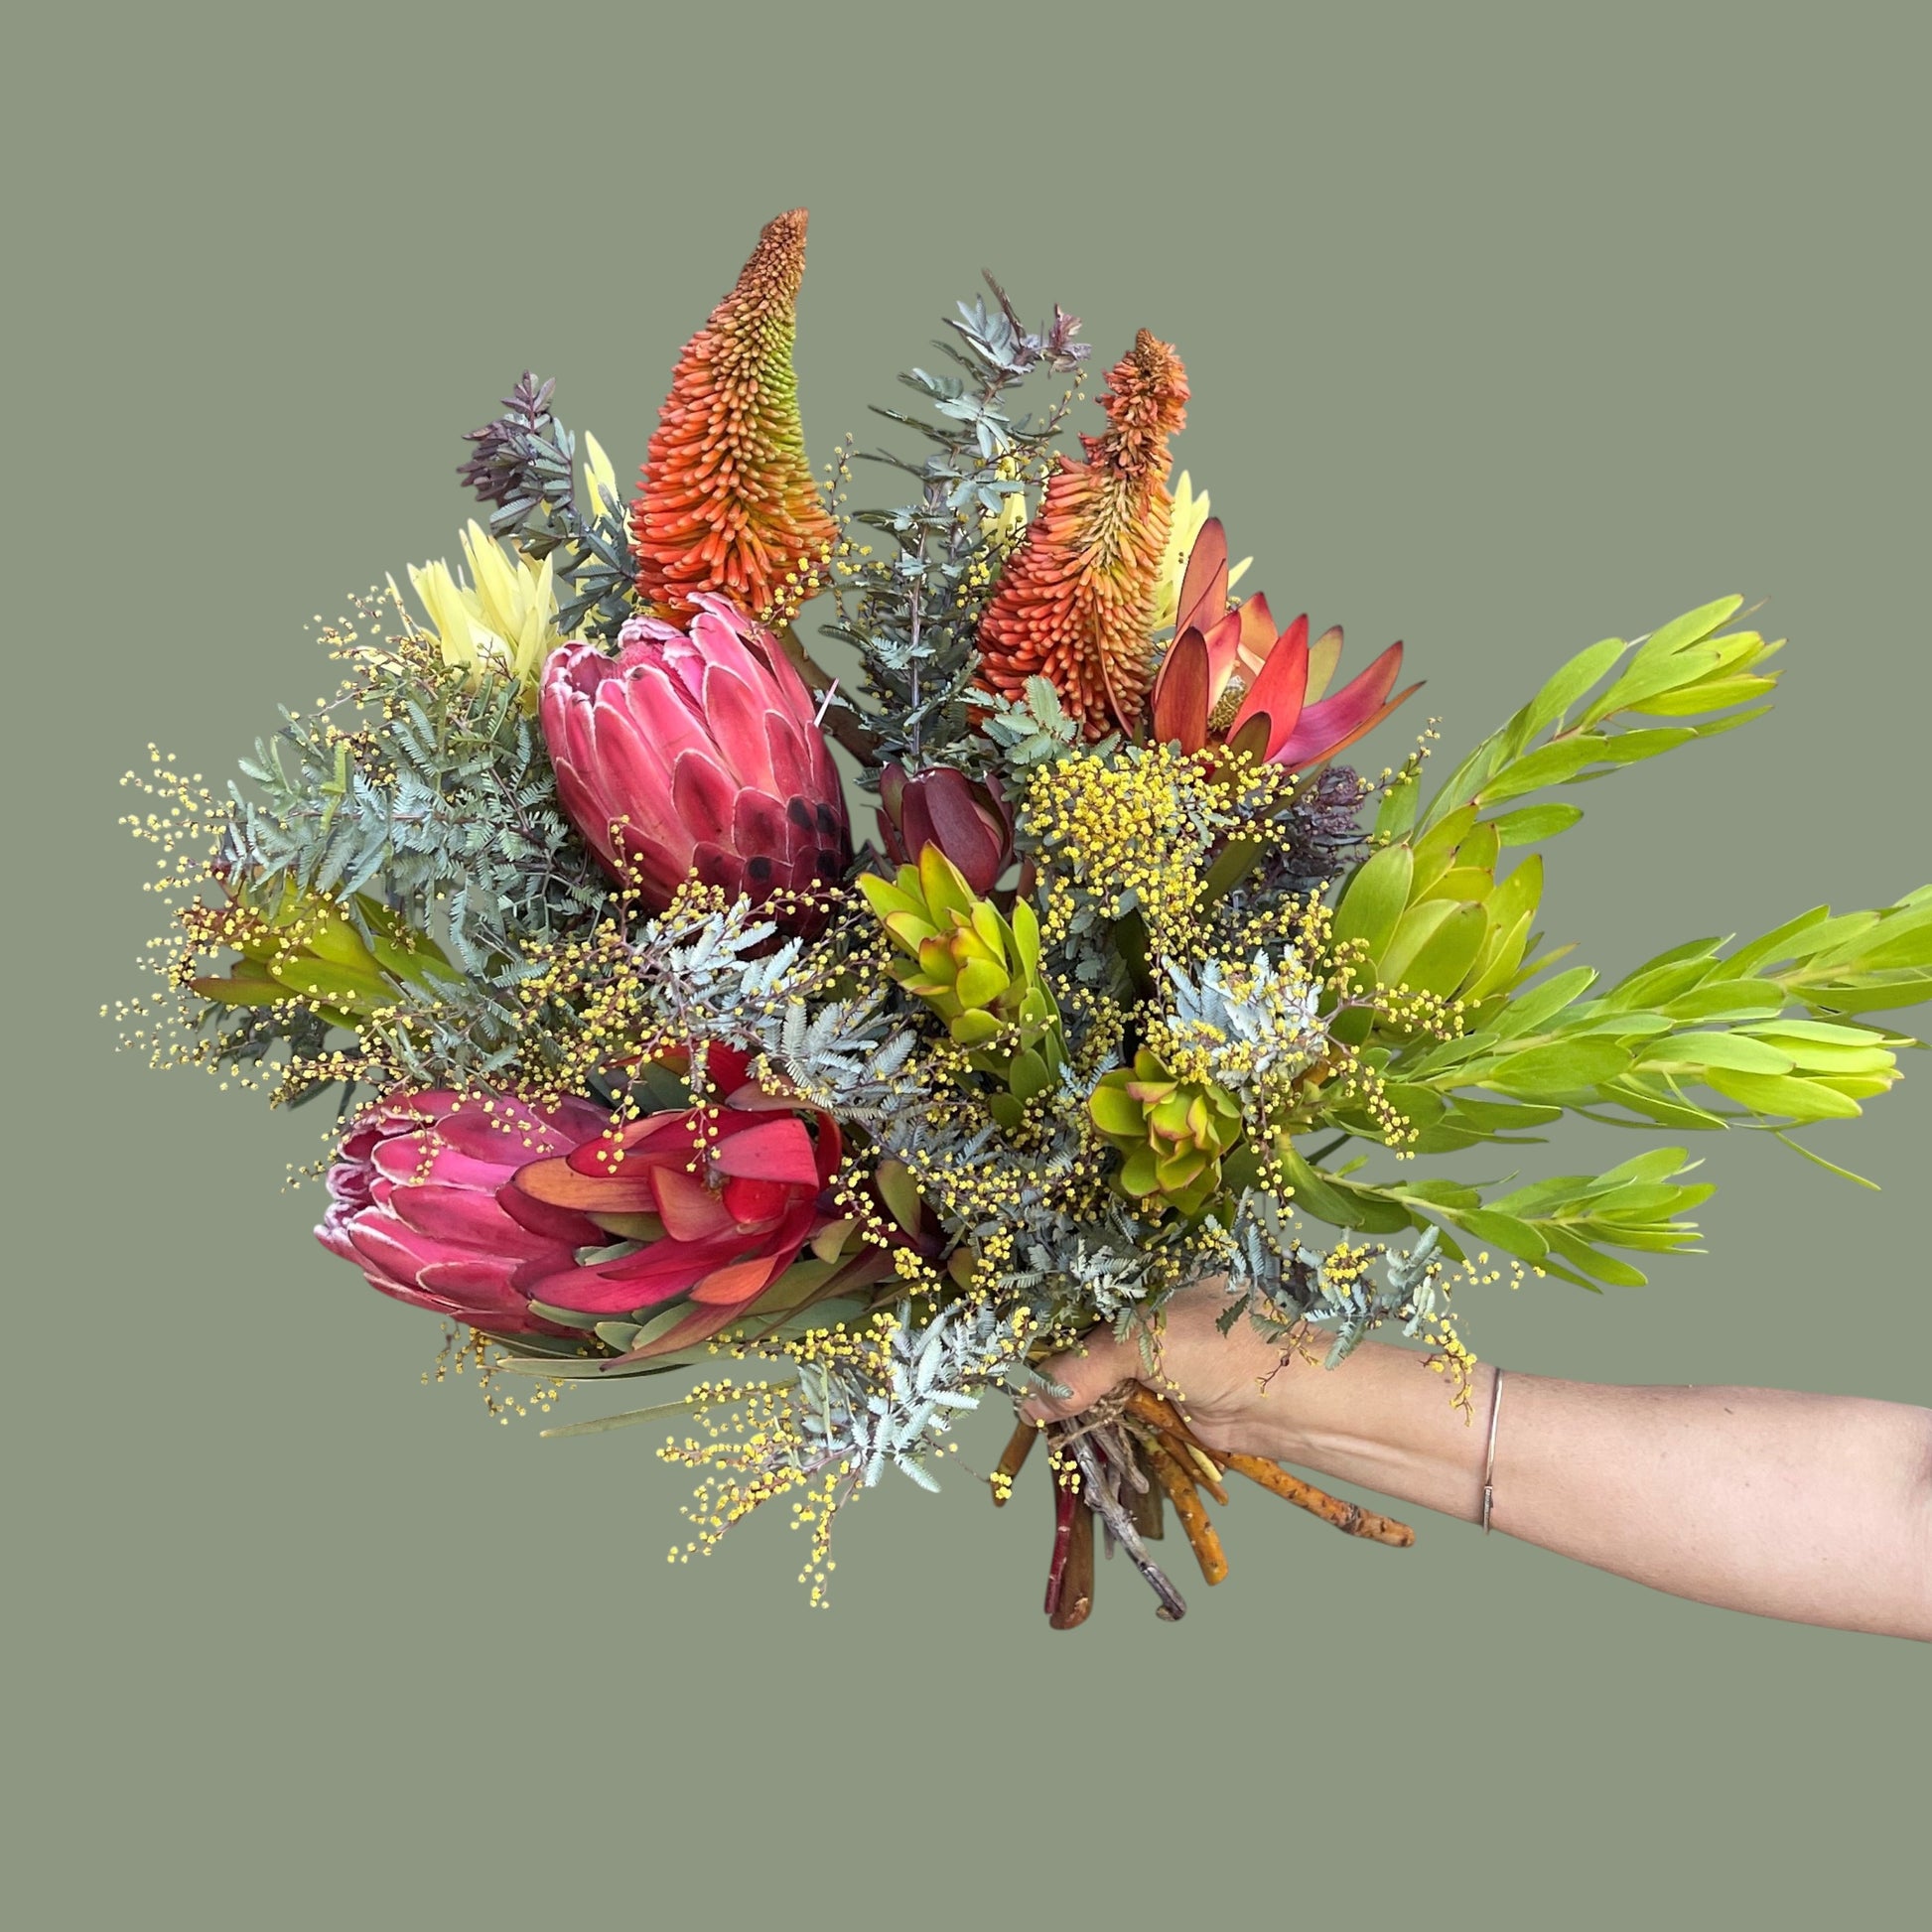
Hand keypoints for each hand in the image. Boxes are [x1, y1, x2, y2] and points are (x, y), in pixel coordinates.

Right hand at [1019, 1276, 1317, 1460]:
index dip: (1049, 1310)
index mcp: (1153, 1278)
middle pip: (1088, 1335)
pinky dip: (1094, 1419)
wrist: (1290, 1404)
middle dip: (1055, 1358)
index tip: (1007, 1331)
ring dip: (1071, 1394)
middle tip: (1007, 1375)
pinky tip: (1058, 1423)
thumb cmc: (1228, 1348)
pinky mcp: (1165, 1401)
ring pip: (1099, 1376)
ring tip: (1026, 1403)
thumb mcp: (1146, 1341)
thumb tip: (1030, 1403)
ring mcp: (1160, 1359)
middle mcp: (1154, 1314)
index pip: (1087, 1287)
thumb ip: (1085, 1369)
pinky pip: (1117, 1409)